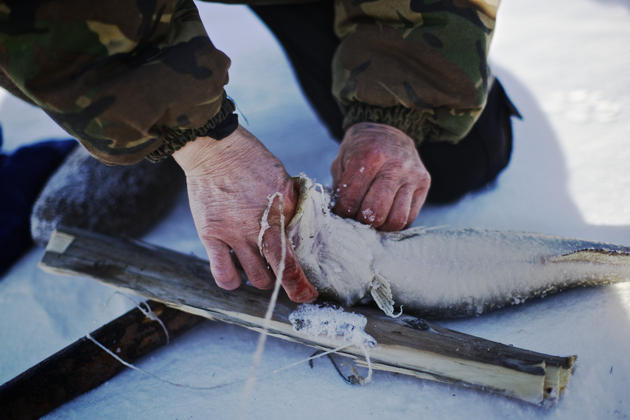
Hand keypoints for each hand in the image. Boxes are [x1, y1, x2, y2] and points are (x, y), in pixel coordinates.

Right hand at [173, 126, 316, 302]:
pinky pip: (221, 273)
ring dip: (260, 278)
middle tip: (281, 272)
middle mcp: (257, 230)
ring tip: (260, 268)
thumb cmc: (252, 161)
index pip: (292, 262)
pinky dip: (231, 280)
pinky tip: (236, 274)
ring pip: (252, 278)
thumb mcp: (284, 182)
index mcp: (279, 216)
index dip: (301, 286)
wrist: (217, 149)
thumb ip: (293, 208)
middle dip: (282, 280)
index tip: (307, 294)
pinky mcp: (210, 235)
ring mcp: (232, 234)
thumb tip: (302, 228)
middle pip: (273, 275)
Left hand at [331, 122, 430, 230]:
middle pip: (375, 212)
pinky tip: (385, 215)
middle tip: (356, 217)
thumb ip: (340, 186)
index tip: (340, 212)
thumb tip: (341, 216)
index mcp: (369, 157)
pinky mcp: (424, 183)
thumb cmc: (361, 150)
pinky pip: (410, 217)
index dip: (342, 212)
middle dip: (361, 221)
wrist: (389, 132)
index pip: (351, 201)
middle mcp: (394, 165)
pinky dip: (395, 222)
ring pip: (396, 219)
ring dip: (380, 226)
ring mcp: (412, 175)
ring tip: (372, 219)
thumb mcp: (342, 160)